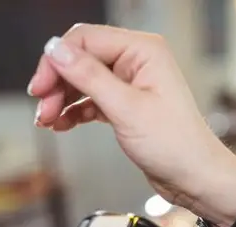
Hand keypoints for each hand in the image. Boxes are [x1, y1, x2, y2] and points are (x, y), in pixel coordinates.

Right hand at [27, 24, 235, 226]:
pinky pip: (91, 99)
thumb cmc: (177, 145)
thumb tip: (57, 51)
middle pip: (80, 59)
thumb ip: (89, 76)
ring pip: (82, 80)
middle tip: (43, 107)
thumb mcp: (126, 109)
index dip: (56, 61)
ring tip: (48, 119)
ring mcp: (131, 83)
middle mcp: (137, 61)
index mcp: (143, 51)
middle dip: (57, 83)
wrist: (195, 178)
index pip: (85, 40)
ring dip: (62, 99)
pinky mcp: (126, 104)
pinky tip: (63, 124)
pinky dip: (74, 111)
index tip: (40, 86)